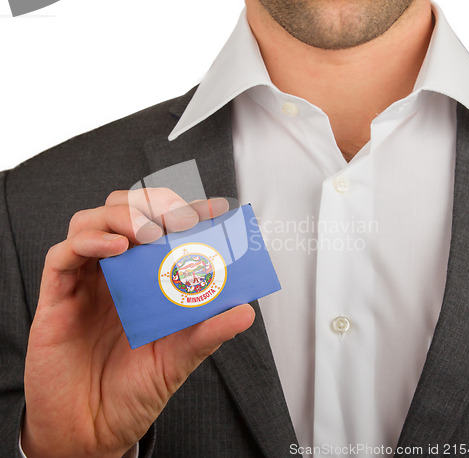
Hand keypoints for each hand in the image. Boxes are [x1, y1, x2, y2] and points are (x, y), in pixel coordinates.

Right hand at [22, 189, 254, 457]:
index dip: (188, 212)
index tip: (215, 208)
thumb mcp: (179, 358)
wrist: (92, 429)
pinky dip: (88, 242)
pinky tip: (116, 248)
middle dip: (153, 204)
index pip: (164, 229)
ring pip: (91, 221)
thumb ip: (208, 332)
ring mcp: (86, 281)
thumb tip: (246, 311)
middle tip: (179, 217)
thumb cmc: (134, 389)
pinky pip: (63, 255)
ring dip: (122, 215)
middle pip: (125, 212)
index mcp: (146, 280)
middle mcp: (116, 273)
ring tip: (148, 232)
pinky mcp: (57, 296)